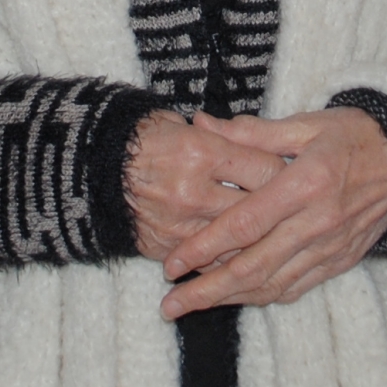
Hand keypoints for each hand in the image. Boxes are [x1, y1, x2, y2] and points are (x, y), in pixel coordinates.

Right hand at [125, 109, 288, 267]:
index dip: (286, 173)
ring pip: (239, 243)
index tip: (294, 175)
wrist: (88, 169)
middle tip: (297, 210)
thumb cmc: (141, 139)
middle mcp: (193, 191)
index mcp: (201, 151)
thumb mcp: (182, 124)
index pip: (265, 169)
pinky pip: (211, 262)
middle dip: (281, 212)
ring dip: (261, 242)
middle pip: (257, 210)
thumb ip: (226, 134)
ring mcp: (179, 224)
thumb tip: (264, 142)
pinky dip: (230, 259)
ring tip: (280, 238)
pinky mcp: (166, 248)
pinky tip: (246, 255)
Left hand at [153, 109, 386, 317]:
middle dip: (206, 290)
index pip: (244, 225)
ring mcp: (331, 247)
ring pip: (272, 285)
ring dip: (229, 300)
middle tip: (170, 304)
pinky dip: (264, 297)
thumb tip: (204, 124)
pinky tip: (238, 299)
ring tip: (192, 307)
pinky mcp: (341, 261)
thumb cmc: (355, 135)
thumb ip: (252, 133)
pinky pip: (297, 287)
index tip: (172, 263)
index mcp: (305, 184)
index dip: (204, 248)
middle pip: (252, 267)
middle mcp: (317, 223)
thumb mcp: (306, 125)